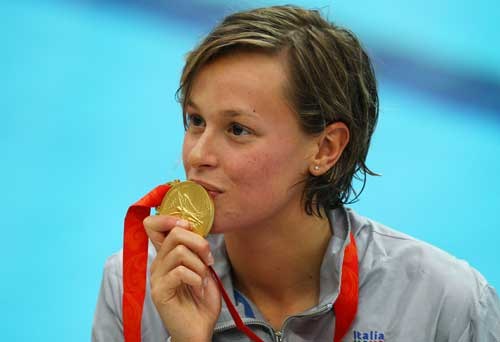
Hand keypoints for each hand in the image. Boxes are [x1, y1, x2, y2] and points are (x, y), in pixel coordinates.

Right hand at [143, 215, 220, 340]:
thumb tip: (197, 229)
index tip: (189, 227)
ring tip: (203, 278)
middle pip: (174, 234)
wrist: (200, 329)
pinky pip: (180, 272)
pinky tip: (199, 288)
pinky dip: (196, 278)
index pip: (153, 225)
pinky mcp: (160, 292)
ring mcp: (157, 278)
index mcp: (166, 255)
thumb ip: (196, 249)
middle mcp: (158, 263)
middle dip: (199, 243)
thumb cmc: (202, 299)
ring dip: (199, 264)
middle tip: (208, 259)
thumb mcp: (203, 267)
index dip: (169, 219)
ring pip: (179, 251)